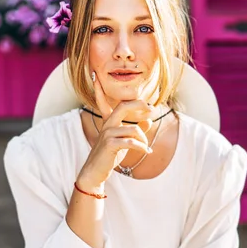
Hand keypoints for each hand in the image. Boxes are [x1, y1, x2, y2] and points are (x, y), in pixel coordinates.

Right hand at [78, 71, 152, 186]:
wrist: (96, 171)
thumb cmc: (110, 155)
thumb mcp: (124, 141)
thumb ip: (135, 129)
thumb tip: (147, 120)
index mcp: (108, 121)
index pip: (102, 101)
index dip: (98, 89)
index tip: (94, 76)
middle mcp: (107, 124)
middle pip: (124, 106)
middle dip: (140, 105)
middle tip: (152, 109)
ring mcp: (108, 134)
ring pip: (134, 129)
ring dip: (143, 139)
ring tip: (146, 147)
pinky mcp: (110, 144)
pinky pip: (132, 142)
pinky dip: (142, 147)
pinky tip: (147, 151)